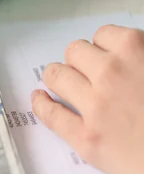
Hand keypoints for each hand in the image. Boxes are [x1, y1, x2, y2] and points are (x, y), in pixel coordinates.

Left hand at [31, 25, 143, 173]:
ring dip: (58, 77)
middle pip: (74, 53)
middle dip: (79, 60)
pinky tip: (39, 98)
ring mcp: (94, 107)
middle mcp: (110, 74)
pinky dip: (41, 104)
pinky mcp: (85, 138)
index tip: (107, 56)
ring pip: (56, 76)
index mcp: (136, 51)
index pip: (103, 35)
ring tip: (61, 82)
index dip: (103, 47)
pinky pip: (50, 115)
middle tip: (85, 71)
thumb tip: (132, 53)